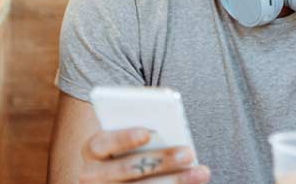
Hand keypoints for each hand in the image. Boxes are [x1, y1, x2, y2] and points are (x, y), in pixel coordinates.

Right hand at [79, 127, 210, 182]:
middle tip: (189, 153)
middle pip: (128, 169)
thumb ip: (143, 129)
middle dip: (161, 161)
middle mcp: (93, 175)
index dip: (123, 138)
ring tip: (202, 172)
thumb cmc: (128, 146)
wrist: (116, 175)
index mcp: (93, 149)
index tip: (147, 133)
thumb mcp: (129, 136)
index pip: (102, 143)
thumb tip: (169, 119)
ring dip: (175, 181)